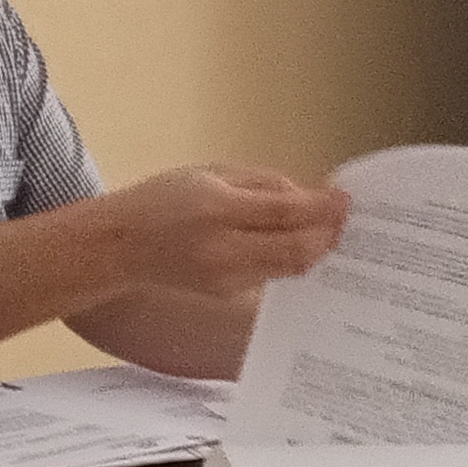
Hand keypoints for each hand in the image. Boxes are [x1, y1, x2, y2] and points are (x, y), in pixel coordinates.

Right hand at [105, 165, 351, 298]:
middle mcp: (223, 249)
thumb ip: (262, 184)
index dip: (322, 207)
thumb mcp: (212, 173)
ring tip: (332, 230)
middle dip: (328, 234)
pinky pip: (273, 275)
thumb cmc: (164, 200)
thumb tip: (310, 196)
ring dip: (316, 248)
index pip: (285, 211)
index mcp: (217, 209)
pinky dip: (293, 258)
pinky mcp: (228, 293)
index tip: (345, 199)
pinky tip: (302, 245)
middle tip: (346, 218)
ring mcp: (226, 278)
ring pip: (290, 267)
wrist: (121, 246)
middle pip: (296, 249)